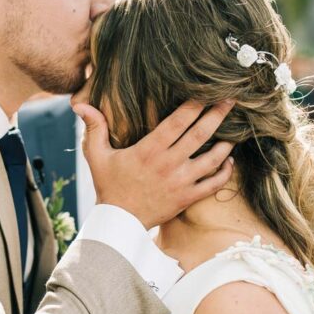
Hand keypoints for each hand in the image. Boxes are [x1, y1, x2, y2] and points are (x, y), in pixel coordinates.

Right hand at [75, 100, 235, 228]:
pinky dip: (225, 172)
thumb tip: (79, 105)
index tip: (207, 91)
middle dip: (217, 114)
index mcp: (149, 149)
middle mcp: (168, 163)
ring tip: (235, 131)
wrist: (119, 221)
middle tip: (232, 100)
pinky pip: (213, 184)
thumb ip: (94, 128)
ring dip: (226, 144)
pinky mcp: (187, 198)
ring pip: (212, 159)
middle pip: (200, 134)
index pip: (178, 121)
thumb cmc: (109, 185)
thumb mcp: (96, 155)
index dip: (195, 104)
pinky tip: (229, 161)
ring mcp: (180, 182)